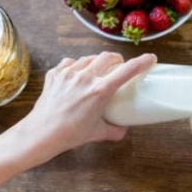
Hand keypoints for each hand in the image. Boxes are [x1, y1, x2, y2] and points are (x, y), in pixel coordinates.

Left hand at [19, 52, 156, 164]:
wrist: (40, 134)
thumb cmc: (70, 134)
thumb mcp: (97, 133)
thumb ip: (114, 130)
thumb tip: (124, 130)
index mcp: (100, 90)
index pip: (127, 70)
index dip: (142, 62)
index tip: (151, 58)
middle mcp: (85, 77)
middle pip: (107, 57)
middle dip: (117, 59)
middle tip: (119, 65)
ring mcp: (68, 73)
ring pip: (88, 58)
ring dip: (96, 61)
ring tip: (97, 70)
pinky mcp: (54, 74)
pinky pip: (69, 63)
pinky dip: (75, 65)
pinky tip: (76, 74)